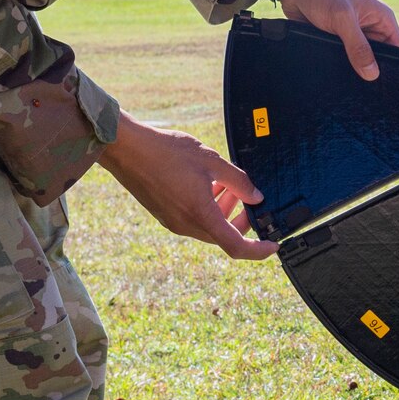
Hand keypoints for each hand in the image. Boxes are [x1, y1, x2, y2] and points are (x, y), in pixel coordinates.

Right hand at [97, 114, 275, 259]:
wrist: (126, 149)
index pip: (235, 246)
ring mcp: (173, 222)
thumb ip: (238, 181)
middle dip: (241, 221)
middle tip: (248, 198)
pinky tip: (208, 184)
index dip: (258, 251)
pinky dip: (207, 208)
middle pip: (224, 236)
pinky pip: (194, 220)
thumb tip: (256, 196)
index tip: (273, 246)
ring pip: (209, 227)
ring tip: (227, 185)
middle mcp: (186, 224)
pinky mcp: (165, 215)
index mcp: (199, 214)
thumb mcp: (211, 160)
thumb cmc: (165, 151)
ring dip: (223, 212)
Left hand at [276, 0, 398, 79]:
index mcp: (381, 18)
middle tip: (367, 89)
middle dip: (373, 71)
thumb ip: (358, 47)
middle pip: (380, 58)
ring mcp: (352, 34)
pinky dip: (340, 66)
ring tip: (350, 82)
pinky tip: (335, 74)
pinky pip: (343, 59)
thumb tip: (372, 73)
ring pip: (360, 60)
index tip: (389, 83)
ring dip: (354, 69)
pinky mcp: (336, 40)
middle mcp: (370, 27)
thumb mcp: (342, 18)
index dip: (398, 65)